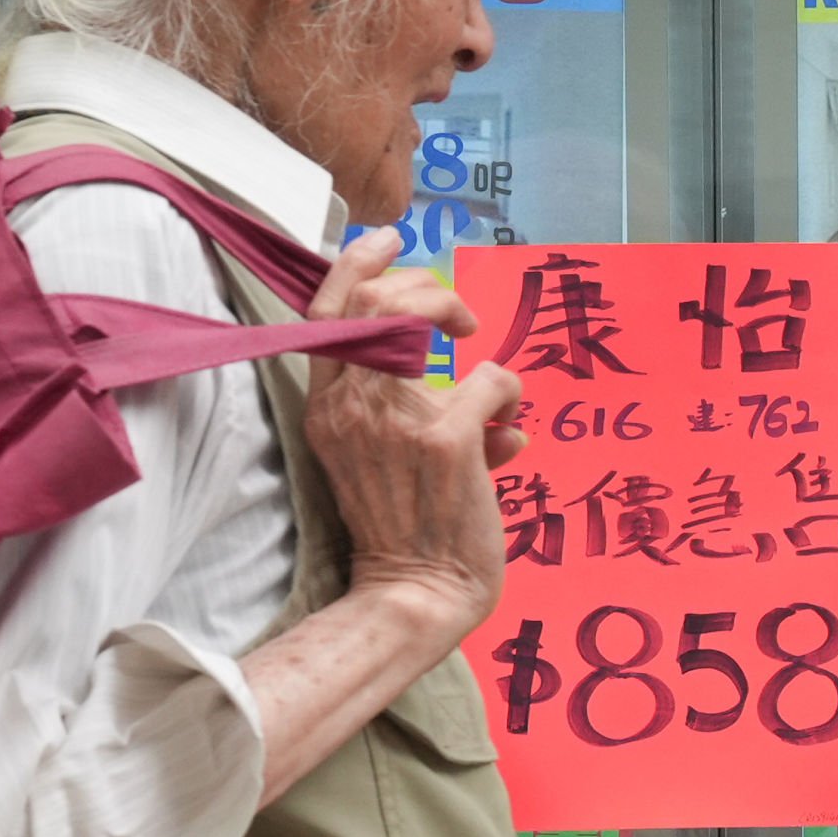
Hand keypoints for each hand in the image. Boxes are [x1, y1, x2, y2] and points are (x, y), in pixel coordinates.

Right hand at [303, 228, 523, 640]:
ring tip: (476, 343)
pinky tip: (511, 429)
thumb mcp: (385, 461)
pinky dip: (508, 394)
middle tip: (453, 306)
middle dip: (416, 282)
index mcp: (327, 409)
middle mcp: (350, 407)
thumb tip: (491, 396)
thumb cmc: (407, 532)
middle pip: (366, 299)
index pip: (326, 314)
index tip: (389, 241)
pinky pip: (488, 381)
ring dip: (453, 315)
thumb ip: (417, 415)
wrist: (416, 595)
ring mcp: (393, 421)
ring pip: (412, 319)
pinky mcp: (443, 440)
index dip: (356, 263)